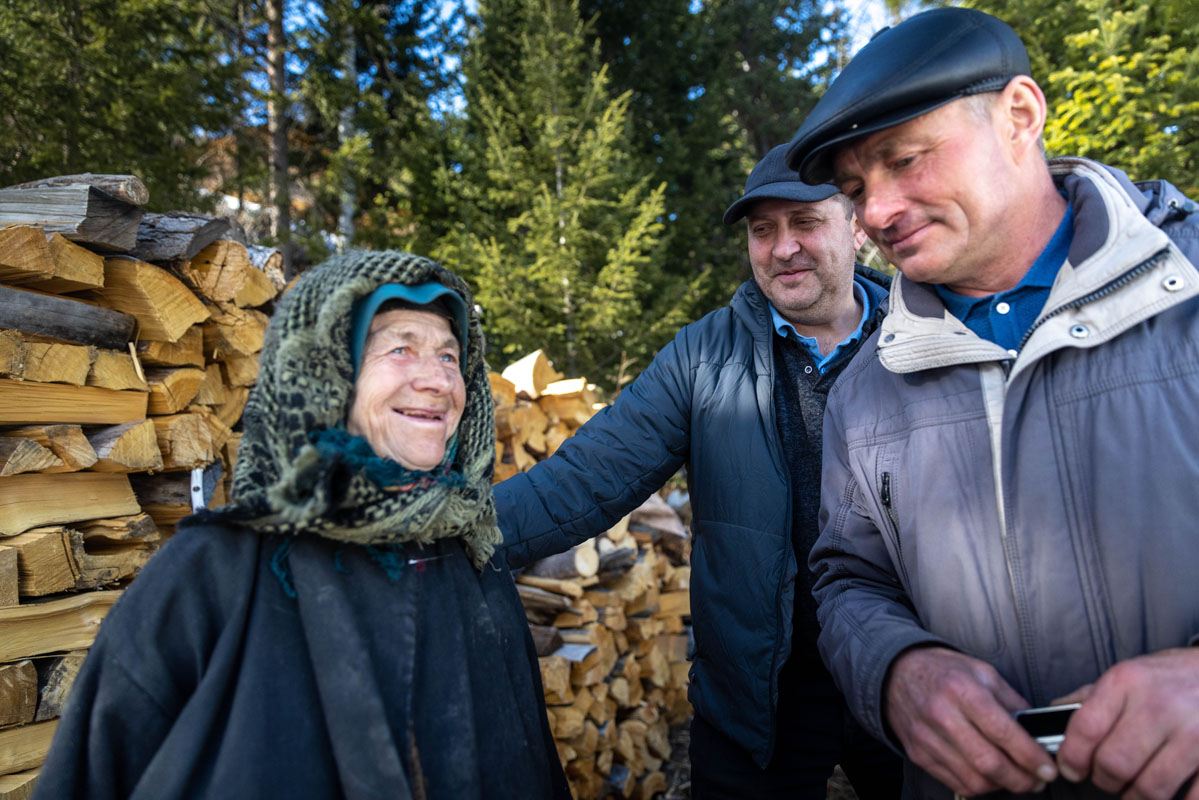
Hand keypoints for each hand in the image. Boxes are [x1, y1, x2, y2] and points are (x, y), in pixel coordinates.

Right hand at [885, 646, 1056, 795]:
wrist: (895, 673)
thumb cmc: (943, 670)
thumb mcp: (981, 672)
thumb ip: (1010, 701)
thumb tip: (1035, 732)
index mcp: (962, 690)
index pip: (1003, 733)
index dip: (1031, 757)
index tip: (1048, 768)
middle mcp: (942, 715)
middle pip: (989, 763)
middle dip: (1022, 780)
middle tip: (1037, 780)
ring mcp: (927, 738)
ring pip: (974, 780)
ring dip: (1002, 786)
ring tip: (1015, 778)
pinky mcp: (919, 754)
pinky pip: (956, 783)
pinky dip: (979, 786)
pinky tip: (989, 776)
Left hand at [1055, 648, 1198, 798]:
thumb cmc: (1170, 677)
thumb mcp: (1128, 674)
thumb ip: (1092, 697)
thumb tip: (1053, 714)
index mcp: (1127, 682)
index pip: (1085, 728)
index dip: (1071, 757)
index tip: (1070, 768)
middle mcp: (1158, 706)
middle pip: (1114, 764)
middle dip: (1103, 779)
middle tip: (1106, 777)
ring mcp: (1193, 734)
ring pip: (1149, 788)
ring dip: (1135, 796)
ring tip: (1134, 787)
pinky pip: (1190, 799)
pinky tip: (1169, 793)